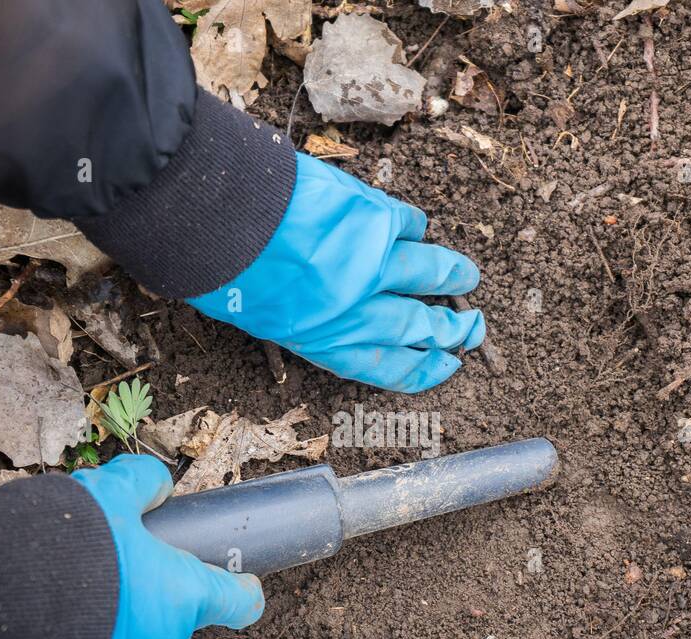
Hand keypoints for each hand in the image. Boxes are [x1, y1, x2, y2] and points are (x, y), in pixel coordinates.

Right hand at [21, 455, 263, 638]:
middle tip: (116, 563)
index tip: (239, 580)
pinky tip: (47, 621)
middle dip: (152, 593)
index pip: (238, 601)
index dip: (239, 588)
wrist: (1, 601)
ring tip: (71, 588)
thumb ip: (142, 483)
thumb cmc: (70, 546)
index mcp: (185, 597)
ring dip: (113, 621)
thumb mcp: (112, 492)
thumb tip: (157, 484)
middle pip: (173, 616)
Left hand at [188, 153, 483, 392]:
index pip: (388, 367)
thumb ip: (305, 321)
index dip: (424, 370)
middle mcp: (357, 310)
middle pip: (419, 327)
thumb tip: (329, 313)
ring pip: (428, 274)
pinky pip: (407, 223)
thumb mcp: (258, 316)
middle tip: (473, 330)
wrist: (218, 217)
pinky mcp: (373, 216)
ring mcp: (370, 262)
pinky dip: (415, 226)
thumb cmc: (221, 272)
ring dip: (453, 276)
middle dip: (451, 331)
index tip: (447, 367)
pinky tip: (419, 228)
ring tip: (468, 278)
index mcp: (326, 342)